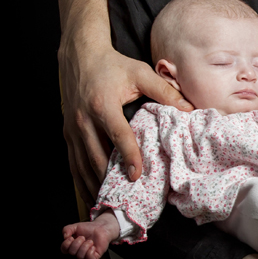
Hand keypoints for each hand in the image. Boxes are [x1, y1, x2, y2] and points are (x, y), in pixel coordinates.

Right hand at [60, 38, 192, 202]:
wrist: (81, 57)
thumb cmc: (114, 65)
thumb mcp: (141, 73)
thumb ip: (165, 91)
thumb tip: (188, 108)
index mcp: (104, 105)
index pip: (118, 135)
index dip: (129, 156)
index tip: (138, 174)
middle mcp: (84, 120)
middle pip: (97, 156)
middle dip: (111, 178)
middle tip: (126, 197)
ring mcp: (73, 128)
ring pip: (82, 164)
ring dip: (95, 183)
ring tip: (110, 201)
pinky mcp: (68, 133)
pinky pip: (73, 162)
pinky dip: (81, 179)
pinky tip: (92, 192)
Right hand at [61, 211, 120, 258]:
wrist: (101, 227)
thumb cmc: (88, 228)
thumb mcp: (76, 226)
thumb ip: (67, 229)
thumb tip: (65, 236)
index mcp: (72, 246)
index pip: (64, 249)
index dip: (66, 243)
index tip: (71, 237)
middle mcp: (77, 252)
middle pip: (72, 252)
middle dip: (77, 242)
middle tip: (83, 237)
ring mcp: (85, 256)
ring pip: (80, 256)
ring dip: (85, 246)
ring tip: (90, 241)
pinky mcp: (94, 257)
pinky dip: (90, 252)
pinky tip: (93, 246)